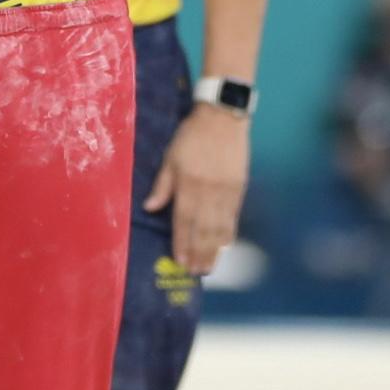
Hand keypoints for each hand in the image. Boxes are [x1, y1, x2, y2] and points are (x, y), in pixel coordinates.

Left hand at [145, 105, 249, 275]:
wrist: (222, 116)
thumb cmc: (191, 135)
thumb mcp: (171, 156)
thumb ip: (162, 185)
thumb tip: (149, 208)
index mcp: (188, 183)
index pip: (184, 220)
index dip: (182, 242)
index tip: (180, 261)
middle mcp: (208, 191)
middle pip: (203, 229)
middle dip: (199, 253)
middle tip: (196, 272)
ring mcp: (226, 190)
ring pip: (219, 227)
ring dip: (214, 250)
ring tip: (209, 267)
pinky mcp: (239, 187)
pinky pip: (233, 216)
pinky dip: (229, 233)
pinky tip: (225, 246)